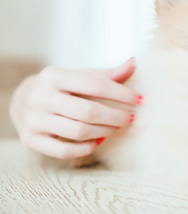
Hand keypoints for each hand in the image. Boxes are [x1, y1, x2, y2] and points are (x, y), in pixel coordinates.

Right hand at [9, 58, 140, 158]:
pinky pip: (65, 151)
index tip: (139, 100)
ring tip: (117, 127)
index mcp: (54, 75)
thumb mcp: (80, 76)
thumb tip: (134, 62)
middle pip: (88, 111)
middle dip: (115, 116)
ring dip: (105, 131)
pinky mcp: (30, 139)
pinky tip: (99, 140)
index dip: (121, 93)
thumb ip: (107, 74)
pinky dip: (87, 147)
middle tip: (131, 118)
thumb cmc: (62, 88)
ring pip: (78, 131)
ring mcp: (33, 119)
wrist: (21, 101)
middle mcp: (40, 96)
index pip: (95, 85)